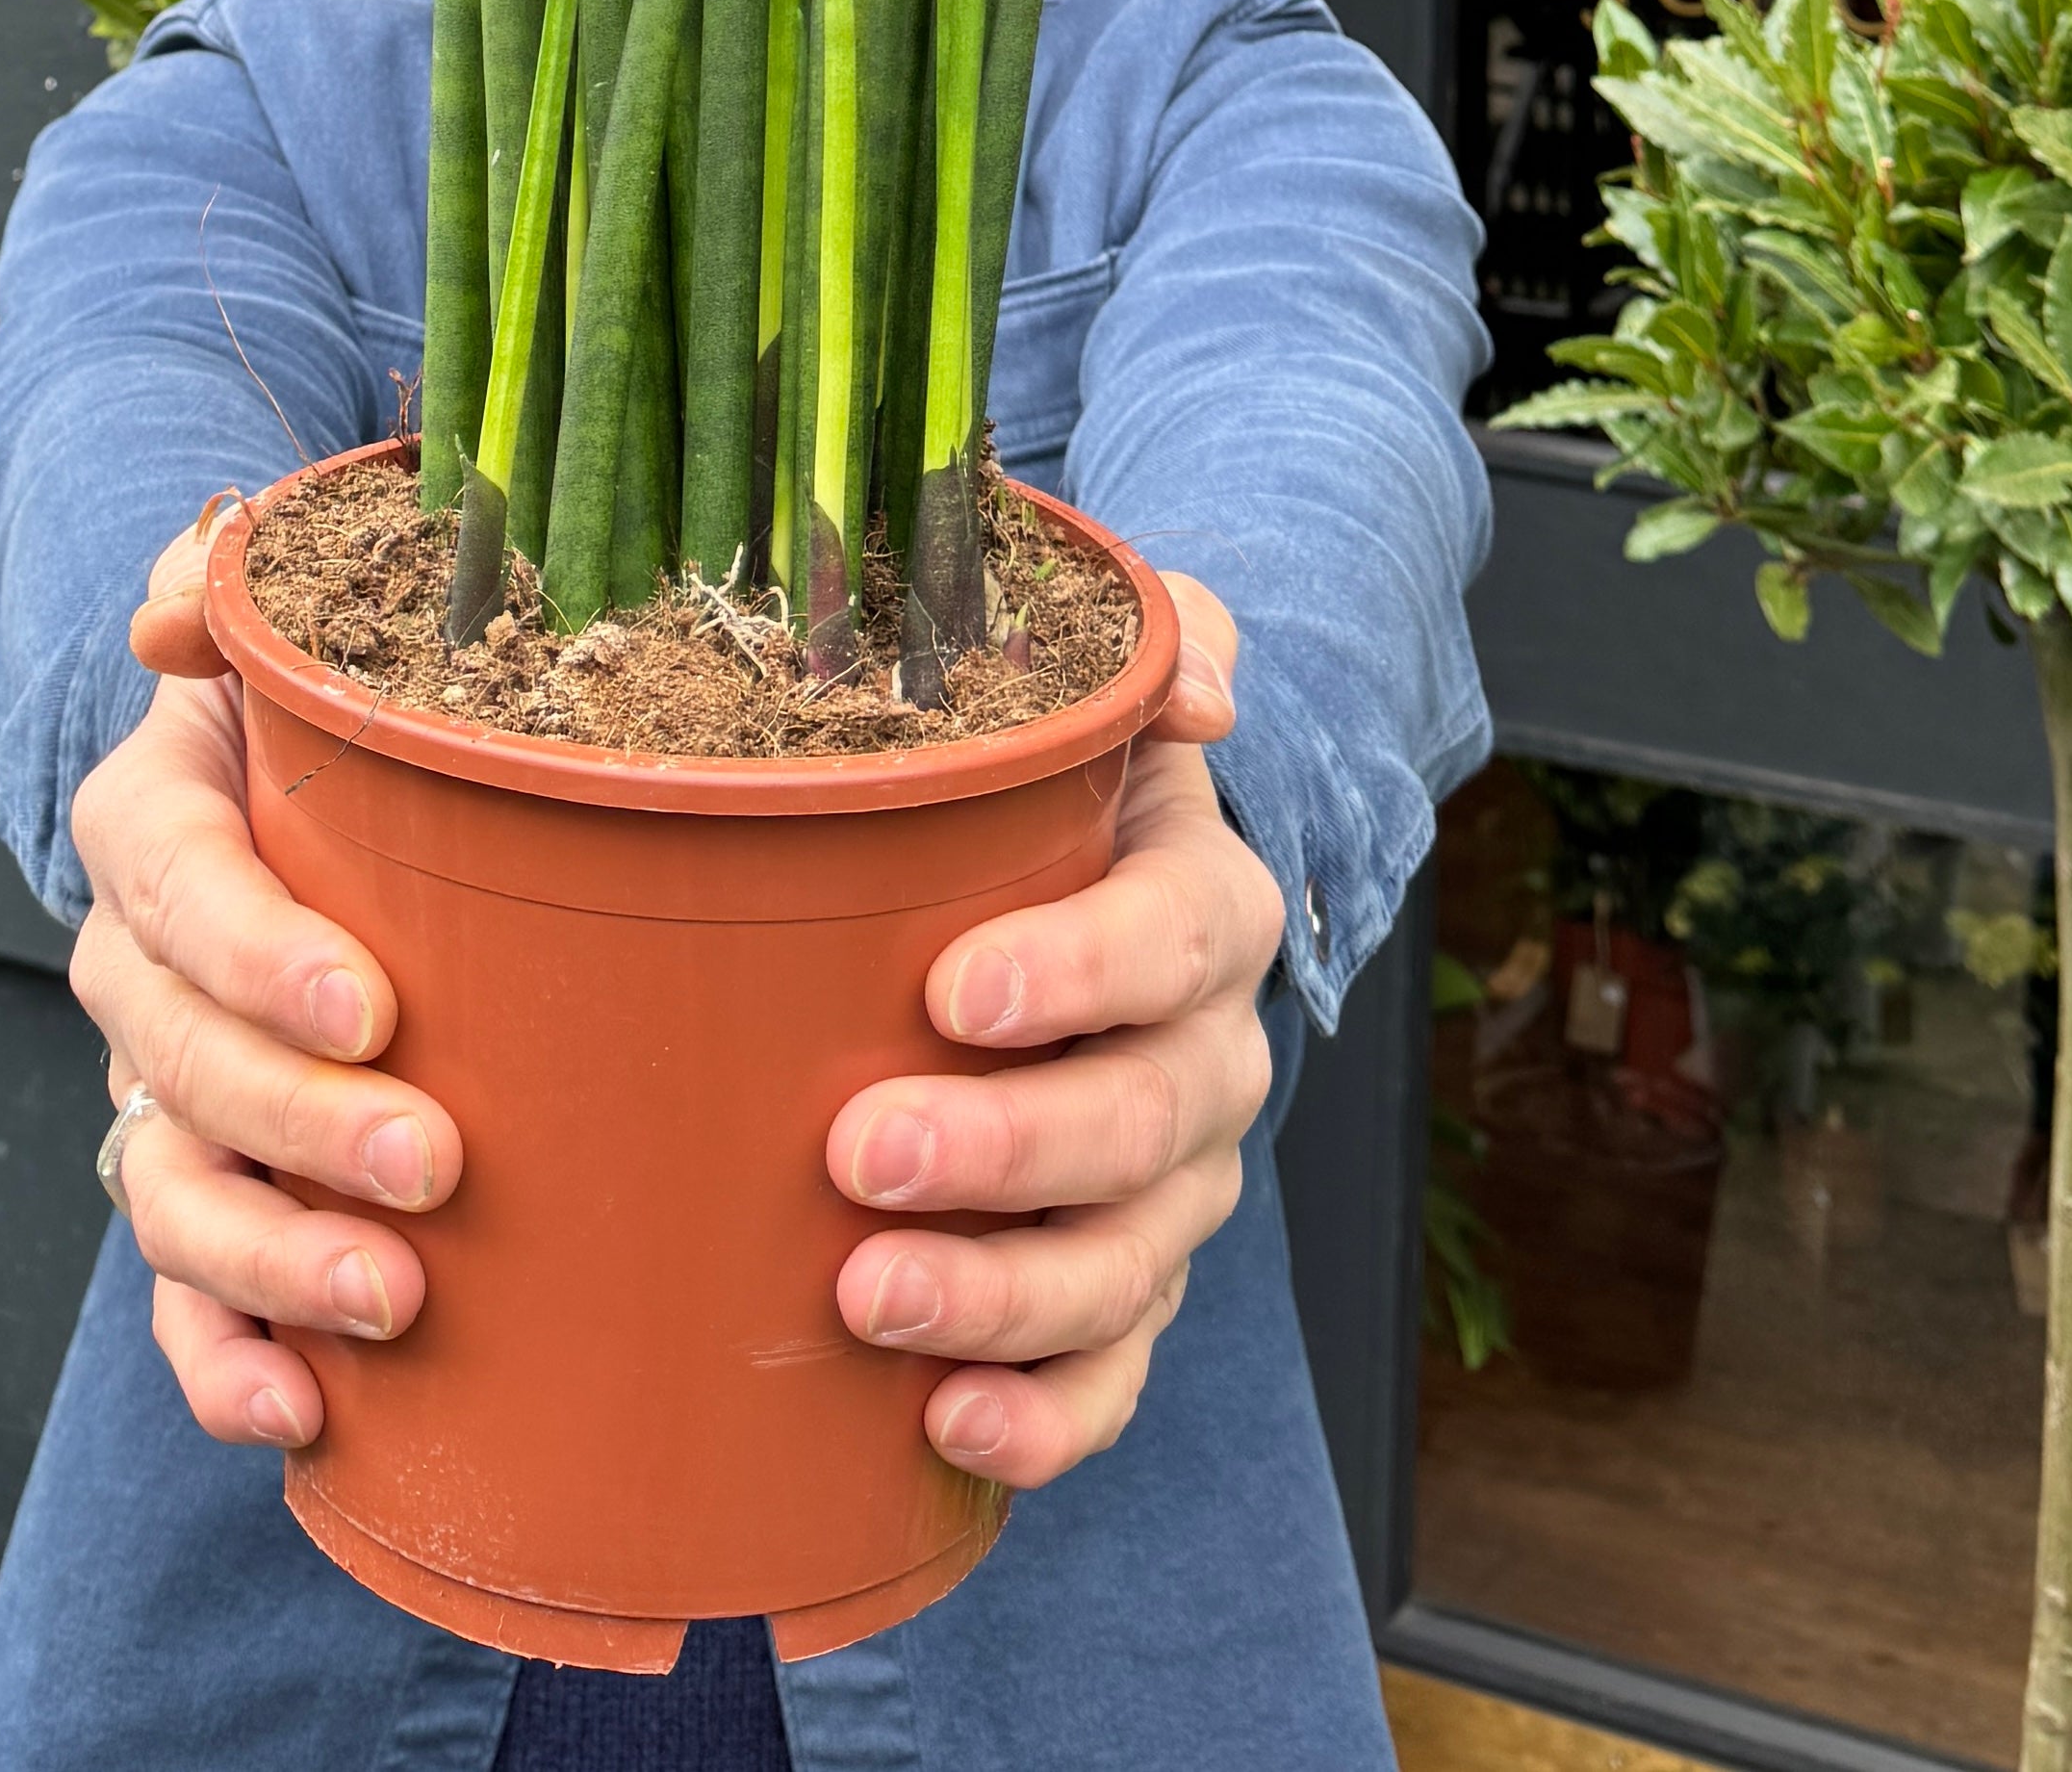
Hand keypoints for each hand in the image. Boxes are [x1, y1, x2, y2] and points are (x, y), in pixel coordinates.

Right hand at [76, 524, 463, 1448]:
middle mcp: (137, 966)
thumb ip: (245, 583)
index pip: (177, 883)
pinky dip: (223, 1363)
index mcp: (153, 819)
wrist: (321, 801)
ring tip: (389, 1300)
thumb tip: (190, 570)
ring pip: (169, 1191)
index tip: (372, 1004)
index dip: (256, 951)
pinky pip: (183, 1298)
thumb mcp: (300, 627)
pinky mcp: (204, 1190)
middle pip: (176, 1057)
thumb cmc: (331, 714)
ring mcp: (160, 1092)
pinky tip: (298, 1415)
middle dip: (296, 1121)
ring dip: (266, 1261)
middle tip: (431, 1162)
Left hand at [825, 571, 1278, 1490]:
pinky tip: (950, 1426)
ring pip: (1124, 1265)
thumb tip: (1201, 692)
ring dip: (1004, 1298)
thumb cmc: (1050, 778)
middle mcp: (1208, 1054)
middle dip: (1006, 1151)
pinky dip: (1043, 1419)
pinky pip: (1113, 1373)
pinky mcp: (1124, 1283)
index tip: (951, 990)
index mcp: (1202, 904)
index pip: (1174, 939)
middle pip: (1142, 1123)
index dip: (1077, 972)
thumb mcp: (1090, 677)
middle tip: (863, 1151)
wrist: (1069, 881)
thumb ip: (1150, 644)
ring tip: (869, 1296)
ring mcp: (1174, 1186)